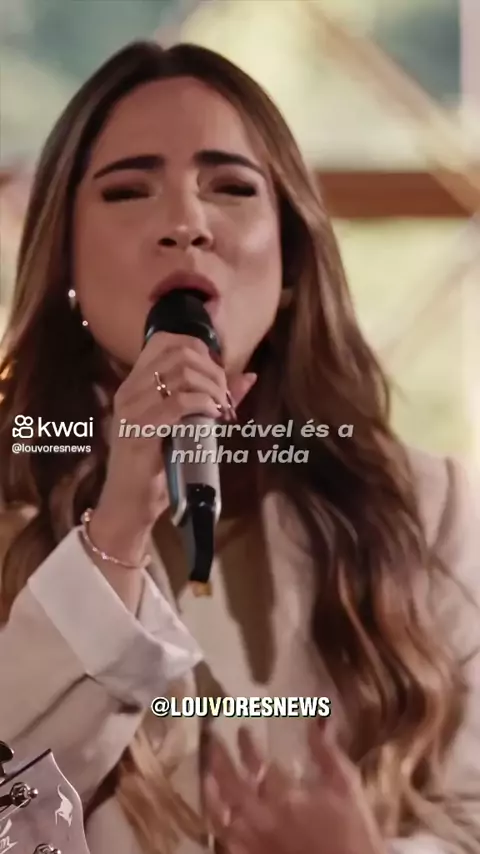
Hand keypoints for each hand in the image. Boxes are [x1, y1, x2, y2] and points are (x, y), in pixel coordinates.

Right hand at [91, 332, 256, 562]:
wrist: (128, 506)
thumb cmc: (156, 467)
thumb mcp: (184, 427)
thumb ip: (210, 399)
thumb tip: (248, 376)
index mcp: (134, 385)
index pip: (164, 340)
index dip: (198, 347)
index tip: (216, 371)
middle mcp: (129, 391)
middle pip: (178, 353)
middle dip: (212, 370)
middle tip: (224, 395)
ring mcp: (132, 410)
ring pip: (180, 375)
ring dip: (211, 388)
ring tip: (220, 407)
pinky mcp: (139, 431)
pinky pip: (177, 403)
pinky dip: (201, 404)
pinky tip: (212, 416)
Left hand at [204, 723, 385, 853]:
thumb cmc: (352, 832)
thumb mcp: (346, 788)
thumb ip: (327, 753)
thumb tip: (315, 720)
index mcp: (283, 799)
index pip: (258, 765)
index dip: (247, 745)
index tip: (241, 729)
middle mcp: (262, 820)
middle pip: (231, 787)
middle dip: (220, 760)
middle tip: (213, 741)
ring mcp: (254, 844)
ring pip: (222, 817)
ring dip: (213, 792)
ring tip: (207, 774)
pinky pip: (227, 841)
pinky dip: (219, 823)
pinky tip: (219, 814)